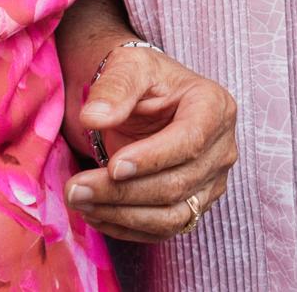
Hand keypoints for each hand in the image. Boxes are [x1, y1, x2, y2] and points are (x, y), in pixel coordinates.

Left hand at [65, 44, 236, 243]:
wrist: (145, 99)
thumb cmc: (141, 78)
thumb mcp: (128, 66)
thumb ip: (114, 88)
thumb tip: (93, 118)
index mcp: (214, 107)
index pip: (190, 141)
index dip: (152, 158)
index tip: (113, 166)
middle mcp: (221, 150)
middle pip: (177, 184)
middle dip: (123, 192)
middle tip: (75, 190)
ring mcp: (212, 183)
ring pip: (172, 215)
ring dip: (122, 214)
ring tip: (79, 202)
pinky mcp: (195, 206)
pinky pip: (164, 229)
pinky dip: (126, 226)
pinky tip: (93, 213)